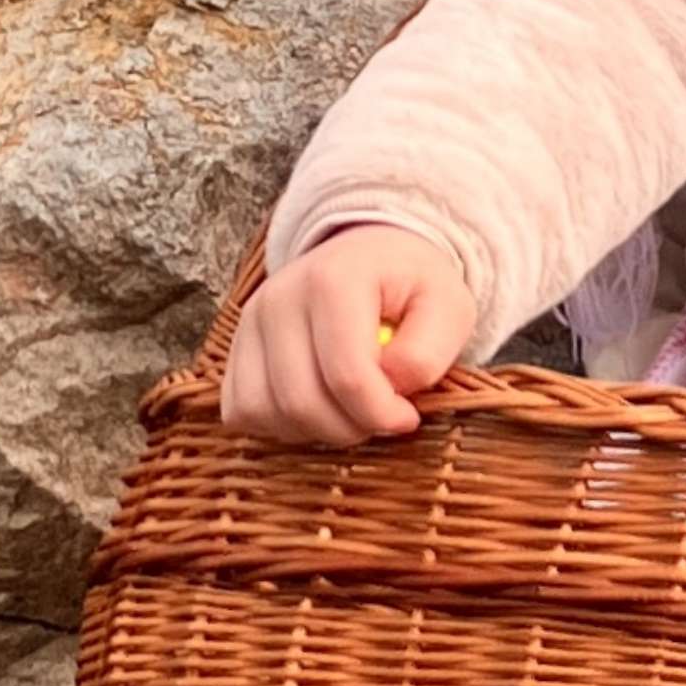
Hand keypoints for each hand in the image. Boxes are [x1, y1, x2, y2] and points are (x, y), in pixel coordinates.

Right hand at [221, 223, 478, 446]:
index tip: (409, 416)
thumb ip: (430, 351)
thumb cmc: (411, 286)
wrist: (370, 255)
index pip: (348, 377)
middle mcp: (279, 297)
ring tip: (350, 410)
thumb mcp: (450, 306)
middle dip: (351, 428)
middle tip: (381, 415)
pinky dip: (280, 426)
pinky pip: (242, 411)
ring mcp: (250, 322)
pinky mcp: (235, 347)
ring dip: (315, 431)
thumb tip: (393, 387)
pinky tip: (317, 407)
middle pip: (302, 402)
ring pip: (266, 412)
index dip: (383, 414)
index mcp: (334, 280)